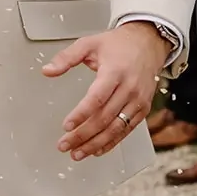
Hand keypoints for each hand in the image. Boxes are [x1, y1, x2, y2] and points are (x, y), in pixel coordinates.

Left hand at [45, 22, 170, 161]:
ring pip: (115, 128)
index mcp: (115, 72)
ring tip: (77, 153)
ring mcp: (138, 100)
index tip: (66, 125)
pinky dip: (112, 142)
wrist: (148, 42)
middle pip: (104, 118)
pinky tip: (97, 149)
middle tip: (65, 144)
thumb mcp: (89, 43)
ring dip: (95, 143)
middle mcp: (129, 88)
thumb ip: (66, 57)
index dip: (81, 114)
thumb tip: (47, 70)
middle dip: (83, 135)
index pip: (97, 98)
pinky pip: (126, 130)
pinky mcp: (143, 108)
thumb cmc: (119, 44)